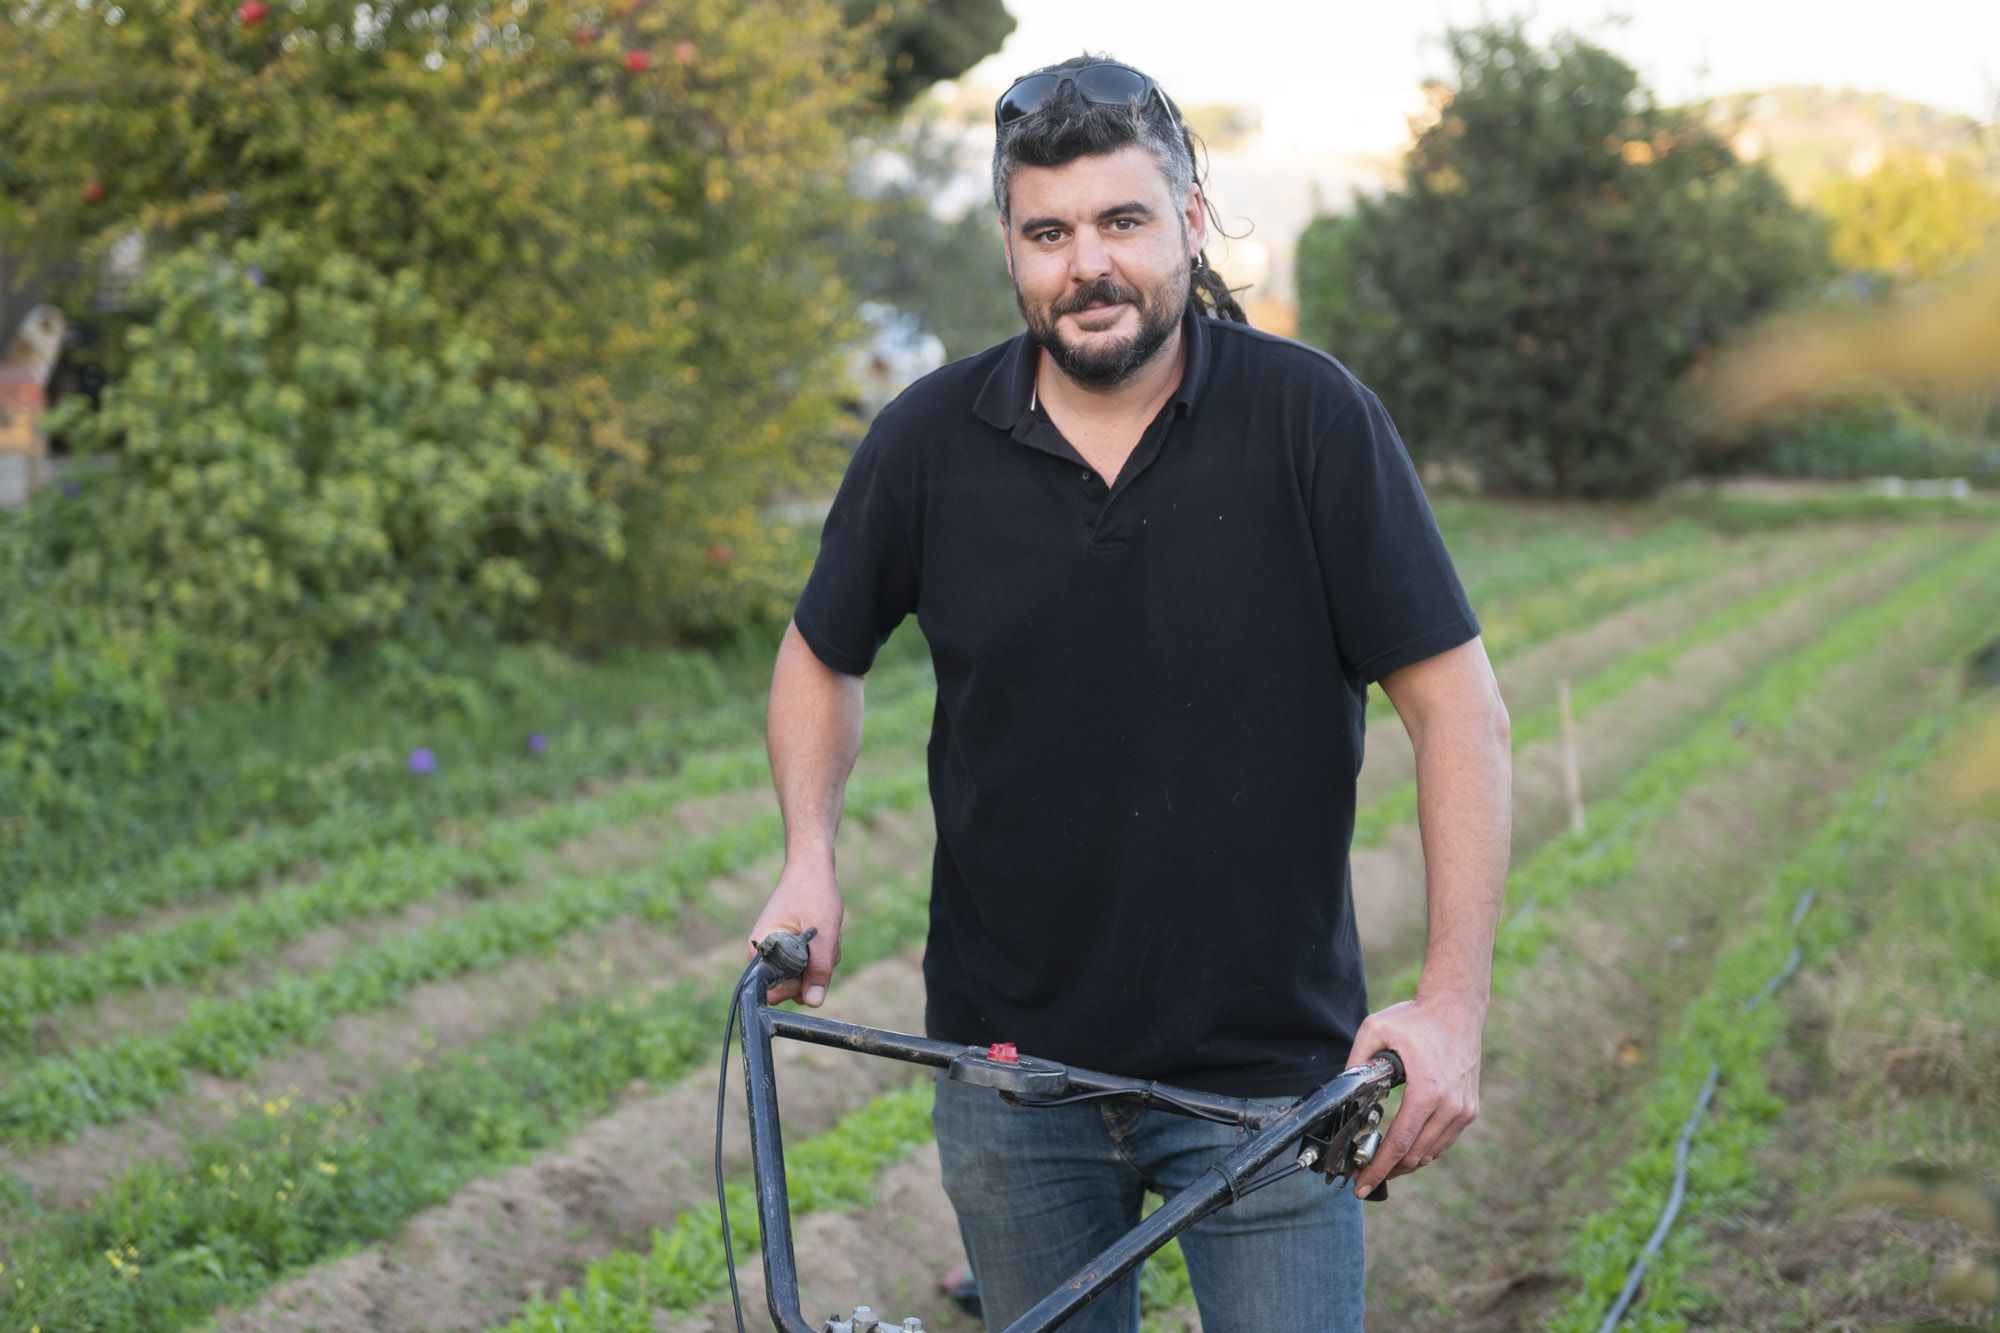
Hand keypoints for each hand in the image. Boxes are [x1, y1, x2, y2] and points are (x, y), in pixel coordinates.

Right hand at [745, 860, 842, 1006]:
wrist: (812, 866)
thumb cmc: (814, 894)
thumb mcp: (823, 935)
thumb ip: (818, 970)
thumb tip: (813, 1003)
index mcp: (760, 950)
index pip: (774, 991)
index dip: (797, 985)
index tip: (813, 963)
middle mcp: (762, 954)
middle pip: (791, 986)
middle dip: (815, 970)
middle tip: (824, 943)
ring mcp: (775, 950)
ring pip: (803, 975)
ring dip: (821, 961)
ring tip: (825, 933)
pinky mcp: (787, 946)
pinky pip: (806, 963)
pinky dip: (820, 954)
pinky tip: (825, 933)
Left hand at [1344, 990, 1484, 1197]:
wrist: (1457, 1007)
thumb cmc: (1416, 1018)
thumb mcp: (1375, 1030)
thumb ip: (1356, 1062)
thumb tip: (1342, 1091)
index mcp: (1428, 1091)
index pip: (1400, 1144)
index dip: (1378, 1169)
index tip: (1361, 1185)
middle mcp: (1450, 1106)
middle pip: (1415, 1156)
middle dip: (1387, 1171)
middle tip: (1364, 1178)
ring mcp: (1464, 1110)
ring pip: (1431, 1153)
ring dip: (1405, 1164)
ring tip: (1381, 1167)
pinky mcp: (1469, 1109)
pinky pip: (1443, 1141)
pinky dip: (1423, 1150)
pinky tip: (1404, 1150)